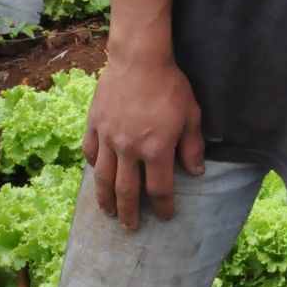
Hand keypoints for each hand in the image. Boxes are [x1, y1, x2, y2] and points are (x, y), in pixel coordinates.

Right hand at [82, 30, 205, 230]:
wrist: (139, 58)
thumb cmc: (170, 85)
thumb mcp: (191, 115)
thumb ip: (192, 146)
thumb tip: (196, 172)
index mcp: (156, 150)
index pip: (159, 189)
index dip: (164, 206)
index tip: (166, 216)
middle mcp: (129, 149)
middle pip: (127, 191)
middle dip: (130, 213)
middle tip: (131, 227)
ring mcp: (109, 138)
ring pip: (103, 177)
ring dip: (105, 199)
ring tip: (108, 212)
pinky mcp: (95, 124)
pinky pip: (90, 151)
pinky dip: (92, 166)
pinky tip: (95, 174)